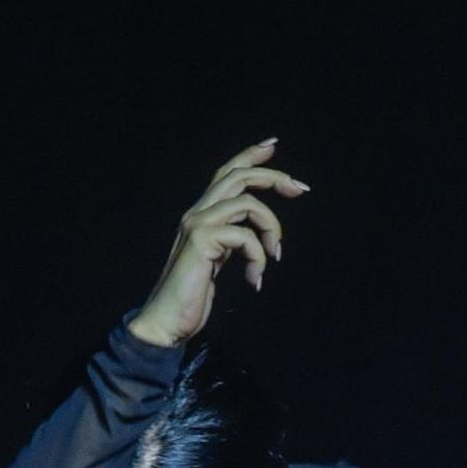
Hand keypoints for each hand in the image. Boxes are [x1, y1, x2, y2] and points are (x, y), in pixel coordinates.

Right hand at [128, 139, 309, 348]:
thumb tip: (254, 234)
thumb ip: (229, 242)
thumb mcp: (215, 262)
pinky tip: (255, 280)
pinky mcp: (201, 240)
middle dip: (274, 177)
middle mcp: (197, 213)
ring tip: (275, 254)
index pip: (226, 174)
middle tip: (300, 189)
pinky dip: (258, 258)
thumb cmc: (190, 298)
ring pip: (247, 202)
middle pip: (239, 175)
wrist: (166, 322)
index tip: (273, 145)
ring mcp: (198, 224)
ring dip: (271, 227)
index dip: (250, 155)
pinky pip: (244, 236)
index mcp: (201, 216)